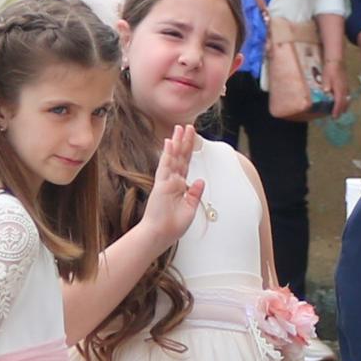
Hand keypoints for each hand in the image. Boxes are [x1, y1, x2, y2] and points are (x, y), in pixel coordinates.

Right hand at [138, 121, 201, 242]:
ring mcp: (166, 181)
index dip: (189, 150)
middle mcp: (172, 181)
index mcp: (180, 186)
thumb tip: (201, 180)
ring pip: (173, 157)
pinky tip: (169, 142)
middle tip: (188, 126)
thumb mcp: (190, 209)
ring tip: (180, 128)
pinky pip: (165, 166)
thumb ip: (195, 194)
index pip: (185, 164)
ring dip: (177, 142)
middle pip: (180, 157)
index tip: (192, 137)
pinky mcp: (161, 185)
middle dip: (184, 141)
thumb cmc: (172, 226)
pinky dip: (168, 154)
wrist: (159, 235)